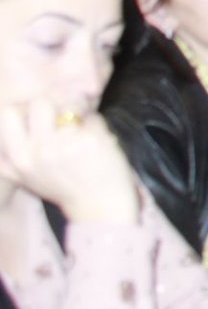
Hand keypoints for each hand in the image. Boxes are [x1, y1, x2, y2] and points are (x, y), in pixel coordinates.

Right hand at [0, 101, 138, 224]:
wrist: (97, 205)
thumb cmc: (63, 188)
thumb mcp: (26, 178)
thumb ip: (9, 161)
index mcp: (19, 157)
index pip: (9, 113)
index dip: (25, 108)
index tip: (38, 115)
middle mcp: (38, 150)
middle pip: (39, 102)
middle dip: (53, 103)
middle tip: (63, 115)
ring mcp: (64, 145)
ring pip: (69, 104)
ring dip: (78, 109)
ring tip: (81, 123)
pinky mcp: (91, 141)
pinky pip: (93, 117)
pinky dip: (96, 124)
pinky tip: (98, 139)